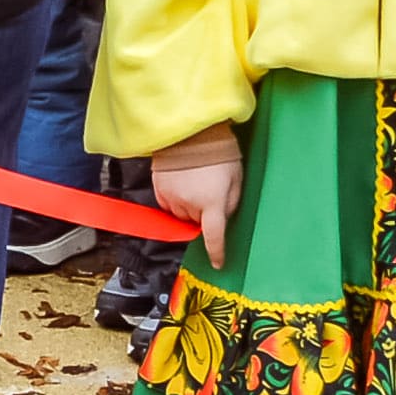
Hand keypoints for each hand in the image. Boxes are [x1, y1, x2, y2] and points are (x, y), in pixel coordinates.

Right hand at [151, 124, 243, 257]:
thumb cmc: (220, 152)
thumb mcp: (236, 178)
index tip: (218, 263)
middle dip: (203, 214)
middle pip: (196, 223)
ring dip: (188, 207)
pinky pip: (167, 204)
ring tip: (195, 184)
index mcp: (212, 203)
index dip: (216, 253)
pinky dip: (175, 200)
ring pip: (180, 215)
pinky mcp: (159, 188)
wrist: (192, 130)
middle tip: (209, 193)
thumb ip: (230, 203)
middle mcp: (189, 204)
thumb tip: (222, 219)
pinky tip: (182, 182)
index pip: (214, 237)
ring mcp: (172, 196)